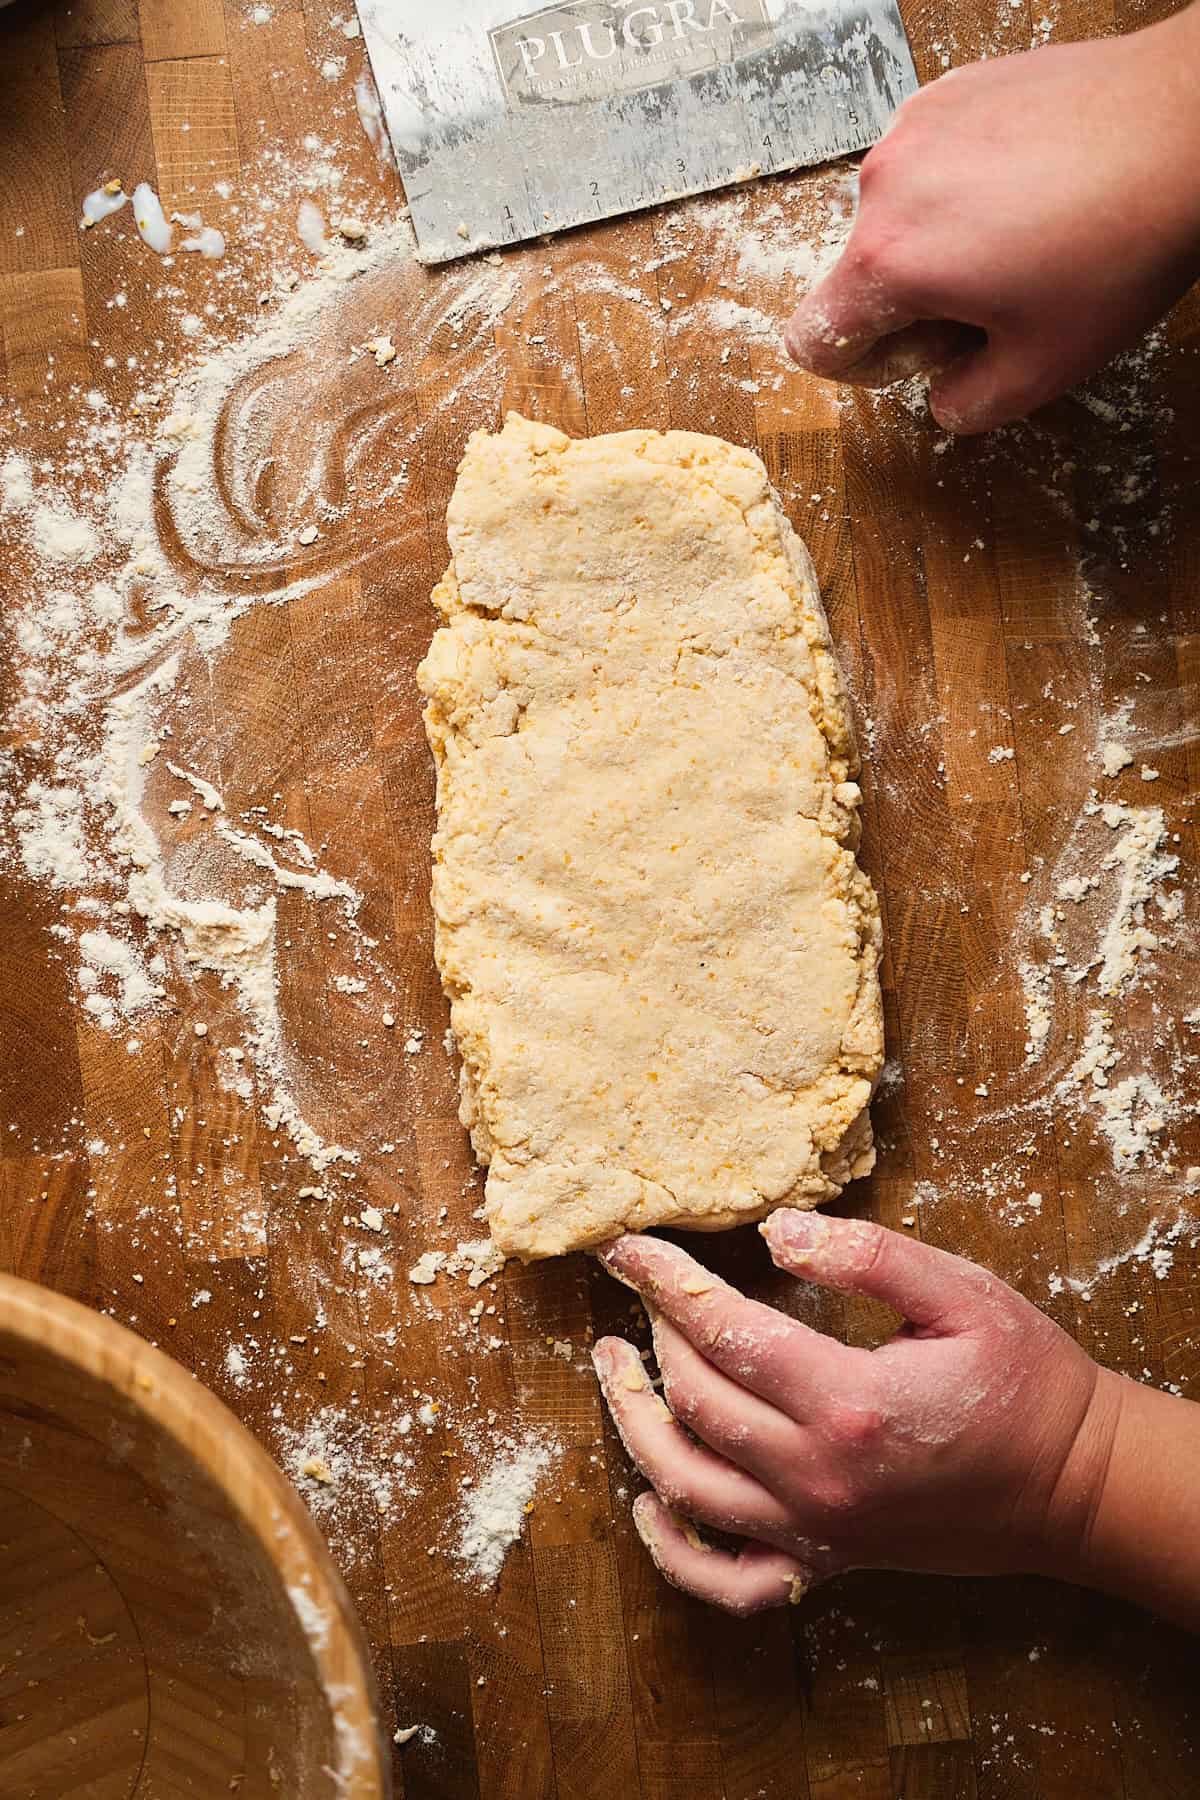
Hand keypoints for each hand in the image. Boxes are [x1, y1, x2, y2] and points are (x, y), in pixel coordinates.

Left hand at [593, 1212, 1117, 1615]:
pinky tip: (650, 1502)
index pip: (724, 1330)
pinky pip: (728, 1579)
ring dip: (635, 1424)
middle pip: (696, 1400)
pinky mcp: (827, 1563)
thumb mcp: (960, 1292)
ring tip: (613, 1368)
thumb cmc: (1024, 1379)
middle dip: (651, 1335)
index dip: (667, 1283)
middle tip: (633, 1289)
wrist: (1074, 1483)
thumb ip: (868, 1256)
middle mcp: (818, 1475)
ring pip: (688, 1485)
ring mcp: (817, 1529)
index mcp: (848, 1399)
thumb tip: (777, 1233)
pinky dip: (675, 1552)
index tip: (627, 1247)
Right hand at [785, 9, 1199, 432]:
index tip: (918, 357)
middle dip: (915, 305)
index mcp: (889, 261)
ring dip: (940, 246)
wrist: (1188, 128)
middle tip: (998, 304)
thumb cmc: (1120, 245)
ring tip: (1024, 243)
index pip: (811, 341)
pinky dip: (963, 190)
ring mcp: (915, 127)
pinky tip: (1031, 193)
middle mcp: (883, 185)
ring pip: (896, 220)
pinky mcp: (951, 91)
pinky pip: (929, 164)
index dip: (861, 369)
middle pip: (860, 277)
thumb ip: (964, 408)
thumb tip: (943, 400)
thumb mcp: (1042, 369)